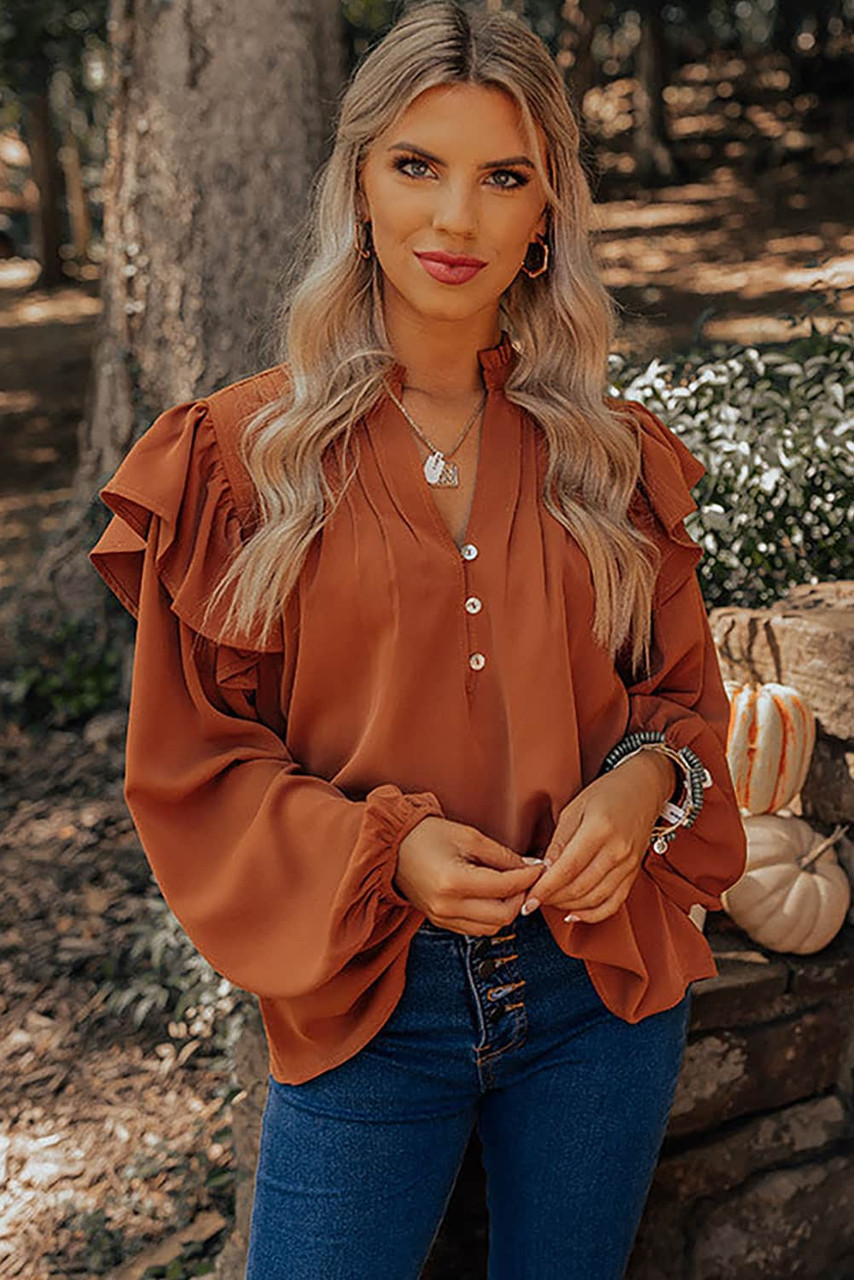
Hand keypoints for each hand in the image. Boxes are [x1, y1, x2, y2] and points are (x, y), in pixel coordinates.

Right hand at [394, 815, 545, 935]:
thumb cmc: (427, 835)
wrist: (392, 847)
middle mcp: (448, 907)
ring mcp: (442, 918)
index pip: (505, 888)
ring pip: (492, 927)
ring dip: (507, 909)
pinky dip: (490, 916)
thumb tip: (530, 868)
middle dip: (521, 897)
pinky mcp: (440, 922)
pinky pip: (476, 929)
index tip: (540, 867)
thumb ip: (502, 856)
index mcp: (454, 882)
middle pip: (503, 916)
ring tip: (510, 887)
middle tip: (527, 878)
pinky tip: (493, 897)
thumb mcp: (468, 836)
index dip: (528, 878)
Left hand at [519, 750, 675, 923]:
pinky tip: (574, 914)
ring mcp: (628, 865)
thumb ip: (559, 842)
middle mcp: (617, 851)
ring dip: (567, 906)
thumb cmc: (606, 794)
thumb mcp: (573, 809)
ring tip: (549, 901)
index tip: (527, 901)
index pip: (567, 869)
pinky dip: (592, 914)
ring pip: (594, 899)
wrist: (643, 790)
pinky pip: (613, 903)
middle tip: (533, 898)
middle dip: (552, 899)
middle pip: (579, 888)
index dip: (544, 889)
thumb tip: (542, 871)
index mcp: (599, 829)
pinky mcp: (633, 874)